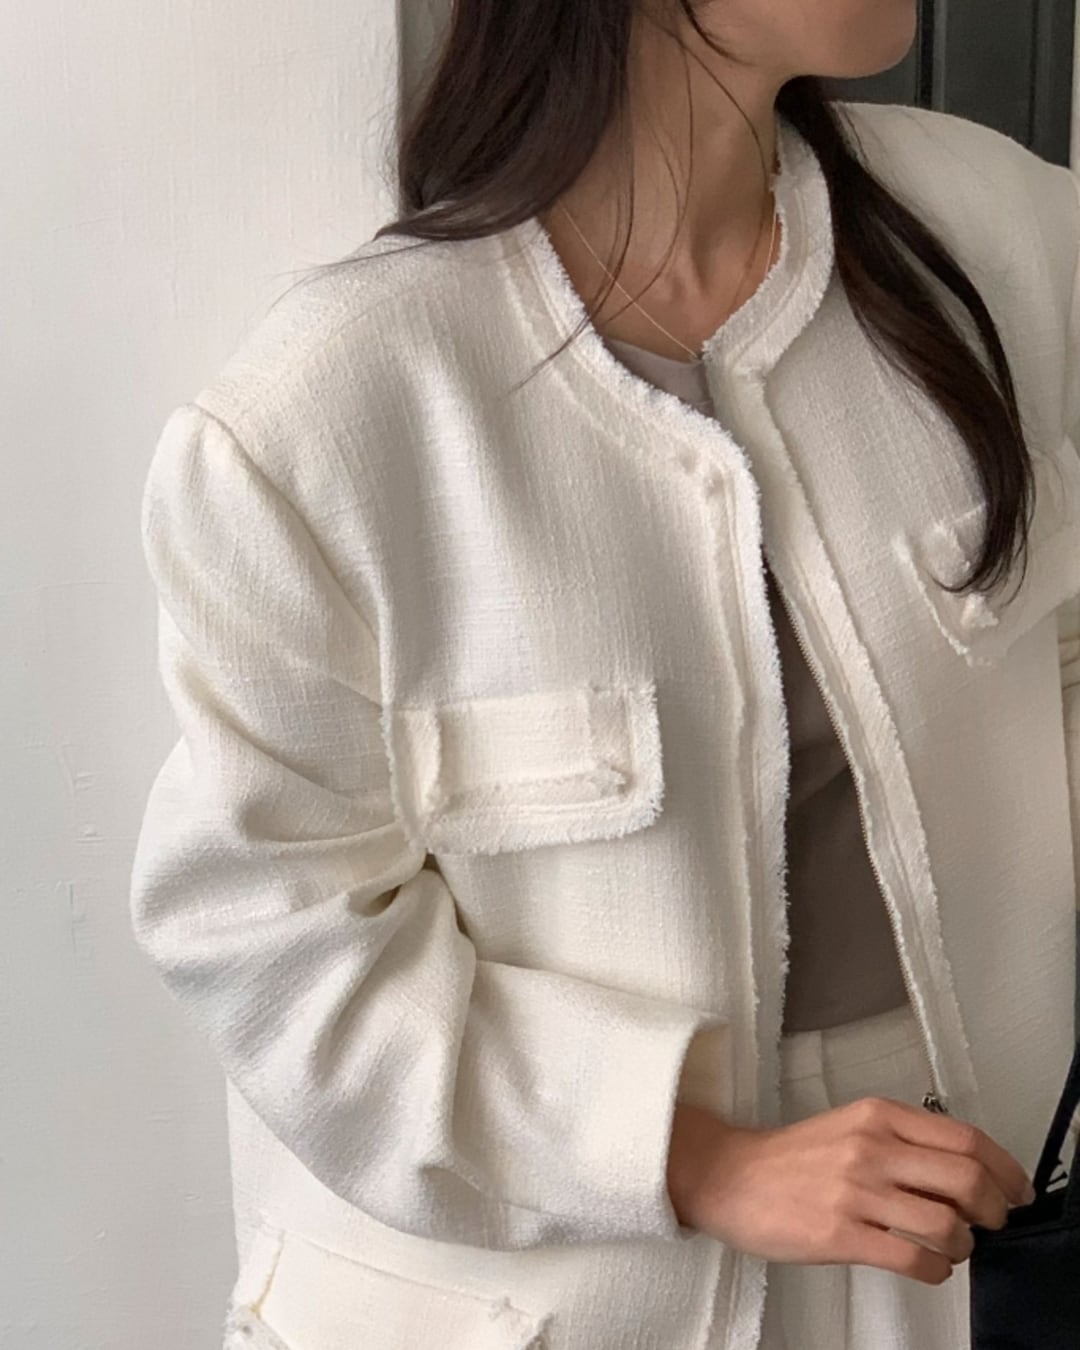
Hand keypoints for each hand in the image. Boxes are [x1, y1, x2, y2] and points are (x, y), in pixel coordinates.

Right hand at [666, 1096, 1034, 1285]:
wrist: (730, 1177)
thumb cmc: (792, 1159)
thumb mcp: (852, 1126)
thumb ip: (902, 1139)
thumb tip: (964, 1169)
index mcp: (878, 1116)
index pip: (966, 1139)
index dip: (1006, 1169)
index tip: (1017, 1189)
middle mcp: (871, 1147)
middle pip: (967, 1179)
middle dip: (995, 1209)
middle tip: (993, 1222)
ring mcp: (856, 1191)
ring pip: (946, 1224)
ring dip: (963, 1245)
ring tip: (952, 1247)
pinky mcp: (840, 1234)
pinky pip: (914, 1260)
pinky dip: (936, 1271)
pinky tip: (928, 1267)